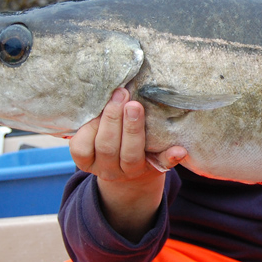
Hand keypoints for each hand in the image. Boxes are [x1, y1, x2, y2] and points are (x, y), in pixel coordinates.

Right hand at [70, 88, 186, 241]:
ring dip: (133, 129)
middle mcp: (108, 169)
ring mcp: (131, 172)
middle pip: (107, 147)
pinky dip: (170, 157)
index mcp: (89, 160)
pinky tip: (179, 149)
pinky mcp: (154, 170)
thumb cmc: (111, 142)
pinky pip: (162, 165)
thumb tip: (105, 89)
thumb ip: (96, 119)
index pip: (82, 148)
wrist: (132, 172)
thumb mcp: (95, 135)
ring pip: (130, 155)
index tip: (100, 102)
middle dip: (113, 119)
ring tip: (136, 106)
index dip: (90, 126)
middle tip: (121, 94)